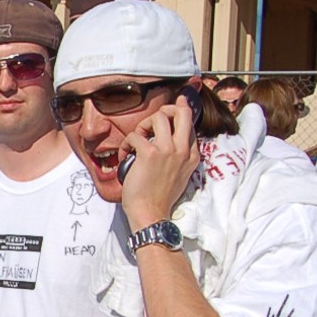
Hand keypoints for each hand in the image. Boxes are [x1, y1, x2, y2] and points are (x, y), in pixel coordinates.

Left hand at [120, 98, 200, 230]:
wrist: (151, 213)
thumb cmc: (159, 196)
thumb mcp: (179, 174)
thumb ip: (178, 155)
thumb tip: (169, 139)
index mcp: (192, 155)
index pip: (190, 123)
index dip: (181, 111)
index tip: (178, 103)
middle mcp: (183, 150)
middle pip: (182, 112)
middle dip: (167, 108)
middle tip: (153, 119)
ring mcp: (168, 150)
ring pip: (159, 117)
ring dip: (143, 125)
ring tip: (136, 140)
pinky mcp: (150, 154)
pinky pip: (135, 135)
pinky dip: (126, 143)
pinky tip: (124, 156)